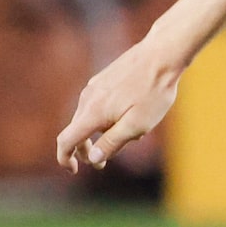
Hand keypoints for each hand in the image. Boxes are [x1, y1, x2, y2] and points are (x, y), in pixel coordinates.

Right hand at [55, 37, 182, 171]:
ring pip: (90, 118)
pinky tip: (134, 116)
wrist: (161, 56)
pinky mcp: (103, 81)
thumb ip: (112, 142)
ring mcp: (94, 88)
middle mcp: (87, 98)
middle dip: (87, 149)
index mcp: (92, 113)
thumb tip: (91, 159)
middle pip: (77, 130)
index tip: (72, 170)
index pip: (67, 140)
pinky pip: (99, 106)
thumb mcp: (137, 125)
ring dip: (103, 132)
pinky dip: (108, 118)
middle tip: (104, 163)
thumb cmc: (153, 93)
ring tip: (135, 134)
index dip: (65, 157)